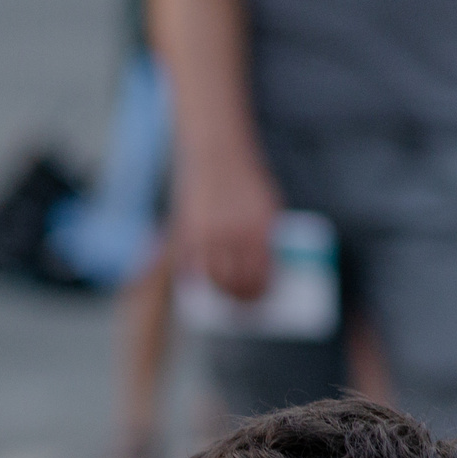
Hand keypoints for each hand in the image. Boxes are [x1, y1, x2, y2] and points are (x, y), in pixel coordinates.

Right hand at [173, 145, 279, 302]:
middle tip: (242, 304)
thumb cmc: (244, 181)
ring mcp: (209, 234)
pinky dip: (195, 279)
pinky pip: (191, 268)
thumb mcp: (267, 205)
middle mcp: (235, 234)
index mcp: (259, 229)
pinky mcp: (188, 232)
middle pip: (238, 284)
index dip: (261, 293)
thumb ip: (266, 238)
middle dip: (241, 299)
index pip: (262, 276)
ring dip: (219, 292)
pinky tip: (201, 280)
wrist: (216, 153)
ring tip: (223, 293)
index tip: (260, 299)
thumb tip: (268, 272)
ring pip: (214, 281)